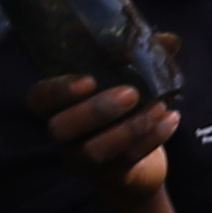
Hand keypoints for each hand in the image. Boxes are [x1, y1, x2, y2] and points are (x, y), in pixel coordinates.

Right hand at [30, 71, 174, 192]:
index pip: (39, 98)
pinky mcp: (112, 173)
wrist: (135, 165)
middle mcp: (65, 134)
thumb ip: (143, 60)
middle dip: (95, 109)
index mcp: (60, 106)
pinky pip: (128, 159)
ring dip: (129, 128)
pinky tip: (172, 118)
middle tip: (131, 93)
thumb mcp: (128, 84)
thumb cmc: (124, 113)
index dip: (58, 90)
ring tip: (159, 107)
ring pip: (94, 149)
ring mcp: (85, 157)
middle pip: (61, 127)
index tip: (89, 79)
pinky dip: (153, 138)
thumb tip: (169, 39)